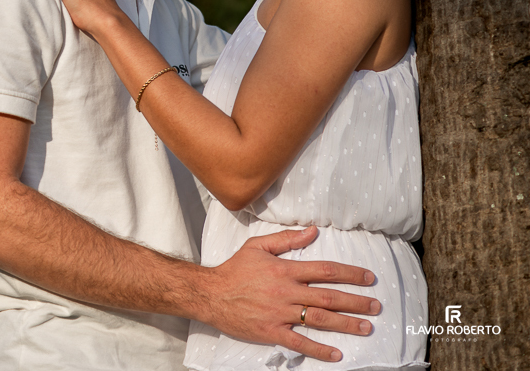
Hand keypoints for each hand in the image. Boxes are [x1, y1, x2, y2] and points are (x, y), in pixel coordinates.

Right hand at [202, 226, 379, 362]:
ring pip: (319, 320)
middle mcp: (286, 292)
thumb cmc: (234, 269)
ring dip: (346, 324)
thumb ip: (286, 240)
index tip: (368, 278)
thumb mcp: (257, 246)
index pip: (325, 270)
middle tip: (376, 306)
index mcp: (285, 270)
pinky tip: (336, 354)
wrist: (210, 293)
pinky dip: (319, 349)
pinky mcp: (272, 331)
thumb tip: (312, 232)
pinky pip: (299, 342)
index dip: (350, 274)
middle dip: (356, 302)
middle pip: (328, 297)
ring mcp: (280, 313)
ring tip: (366, 328)